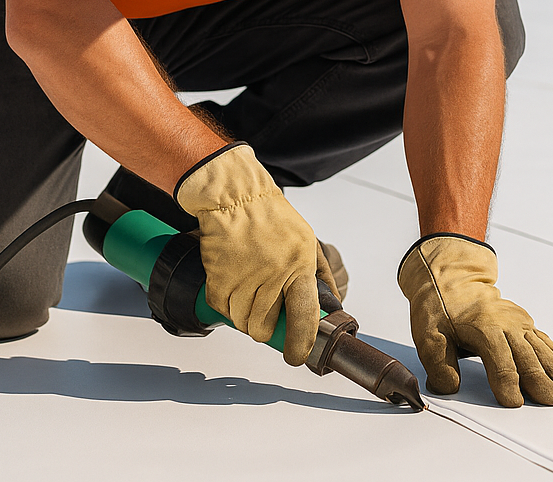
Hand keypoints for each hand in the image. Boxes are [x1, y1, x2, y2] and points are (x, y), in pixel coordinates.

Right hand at [176, 143, 329, 364]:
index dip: (301, 343)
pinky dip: (226, 305)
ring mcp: (244, 279)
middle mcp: (272, 276)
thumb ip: (321, 274)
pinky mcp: (219, 279)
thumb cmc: (272, 217)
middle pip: (265, 328)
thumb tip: (332, 303)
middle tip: (265, 314)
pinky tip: (233, 285)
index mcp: (299, 267)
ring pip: (243, 323)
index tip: (297, 356)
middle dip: (265, 329)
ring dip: (245, 317)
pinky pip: (222, 310)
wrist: (234, 197)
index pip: (304, 317)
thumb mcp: (307, 240)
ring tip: (249, 294)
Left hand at [398, 234, 552, 406]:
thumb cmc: (440, 308)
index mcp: (484, 327)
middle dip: (540, 381)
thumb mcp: (428, 333)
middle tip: (551, 400)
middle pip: (527, 357)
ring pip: (543, 351)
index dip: (506, 383)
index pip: (499, 360)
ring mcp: (520, 324)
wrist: (453, 280)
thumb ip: (437, 362)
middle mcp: (507, 325)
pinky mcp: (526, 326)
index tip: (513, 402)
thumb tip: (449, 386)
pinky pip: (547, 344)